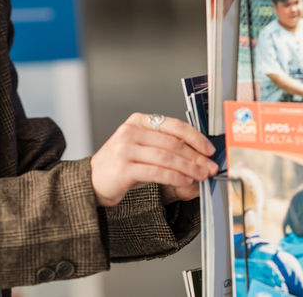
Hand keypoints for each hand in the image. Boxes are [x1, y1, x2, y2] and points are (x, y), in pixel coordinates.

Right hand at [90, 113, 217, 207]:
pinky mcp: (124, 168)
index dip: (195, 137)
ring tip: (201, 175)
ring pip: (167, 156)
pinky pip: (157, 171)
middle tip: (210, 166)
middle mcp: (131, 131)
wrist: (92, 181)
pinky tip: (185, 181)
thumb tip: (199, 155)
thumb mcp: (142, 148)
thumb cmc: (120, 165)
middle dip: (196, 156)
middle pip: (173, 142)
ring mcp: (126, 148)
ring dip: (189, 167)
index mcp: (138, 121)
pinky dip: (175, 176)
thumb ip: (165, 146)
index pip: (174, 125)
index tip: (209, 149)